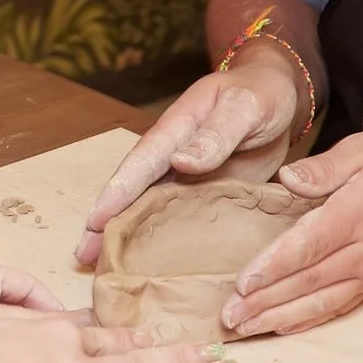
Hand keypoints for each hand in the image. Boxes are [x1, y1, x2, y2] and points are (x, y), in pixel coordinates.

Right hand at [75, 50, 301, 266]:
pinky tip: (157, 267)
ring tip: (108, 269)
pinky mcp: (205, 196)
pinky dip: (166, 243)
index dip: (115, 194)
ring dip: (131, 238)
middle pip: (133, 194)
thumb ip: (216, 134)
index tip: (93, 221)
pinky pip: (182, 222)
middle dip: (106, 223)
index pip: (139, 165)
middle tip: (83, 256)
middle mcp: (172, 159)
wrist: (280, 95)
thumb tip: (180, 161)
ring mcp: (187, 180)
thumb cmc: (260, 93)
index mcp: (175, 132)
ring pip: (152, 212)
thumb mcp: (244, 107)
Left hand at [225, 132, 362, 335]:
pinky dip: (309, 321)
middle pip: (307, 280)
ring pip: (319, 301)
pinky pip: (339, 306)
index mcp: (360, 211)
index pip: (309, 245)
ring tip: (244, 329)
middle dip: (264, 301)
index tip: (243, 282)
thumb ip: (328, 165)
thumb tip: (289, 179)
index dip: (274, 266)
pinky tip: (282, 329)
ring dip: (279, 318)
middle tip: (228, 317)